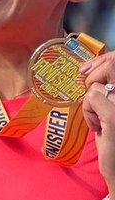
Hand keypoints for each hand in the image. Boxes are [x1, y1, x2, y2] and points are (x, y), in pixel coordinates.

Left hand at [81, 52, 114, 192]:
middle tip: (93, 103)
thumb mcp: (109, 111)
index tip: (87, 69)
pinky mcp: (114, 114)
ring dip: (90, 106)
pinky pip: (91, 98)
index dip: (103, 60)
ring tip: (99, 122)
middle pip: (110, 65)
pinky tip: (98, 127)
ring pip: (95, 87)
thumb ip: (105, 91)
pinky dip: (88, 113)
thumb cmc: (113, 139)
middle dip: (93, 80)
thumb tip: (87, 68)